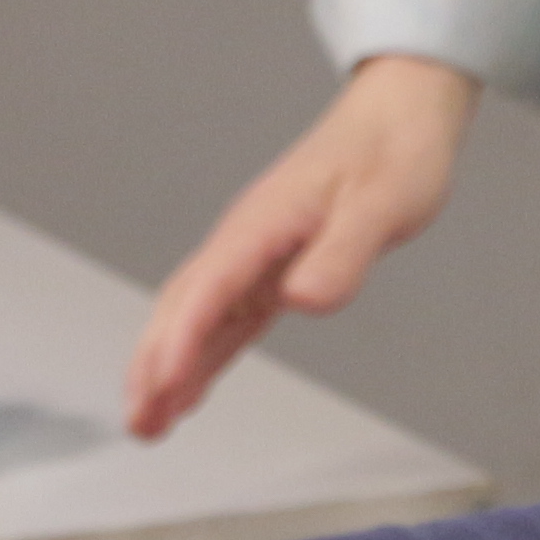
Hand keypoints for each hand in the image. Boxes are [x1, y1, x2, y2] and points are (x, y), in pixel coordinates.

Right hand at [128, 56, 480, 438]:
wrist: (399, 116)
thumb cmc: (394, 153)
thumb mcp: (382, 204)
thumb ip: (343, 253)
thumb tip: (303, 299)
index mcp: (263, 223)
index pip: (209, 290)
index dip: (182, 340)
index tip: (163, 385)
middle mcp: (246, 239)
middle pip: (183, 308)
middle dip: (154, 366)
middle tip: (139, 422)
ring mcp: (254, 252)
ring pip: (195, 317)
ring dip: (169, 369)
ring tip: (148, 423)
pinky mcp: (272, 265)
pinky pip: (226, 316)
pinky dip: (203, 352)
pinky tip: (190, 387)